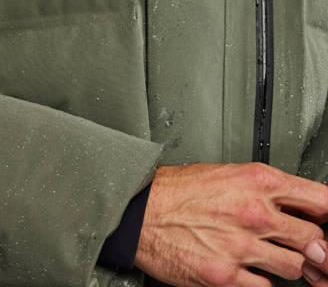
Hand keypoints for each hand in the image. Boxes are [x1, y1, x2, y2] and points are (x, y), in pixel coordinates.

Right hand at [134, 162, 327, 286]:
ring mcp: (241, 246)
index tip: (326, 221)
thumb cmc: (176, 190)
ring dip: (286, 264)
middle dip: (309, 244)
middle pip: (313, 238)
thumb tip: (290, 205)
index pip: (320, 200)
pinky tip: (246, 267)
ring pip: (295, 267)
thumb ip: (262, 189)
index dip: (327, 214)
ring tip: (267, 254)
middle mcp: (254, 213)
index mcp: (256, 181)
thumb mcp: (224, 173)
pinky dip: (260, 280)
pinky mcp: (225, 275)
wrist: (141, 210)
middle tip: (300, 245)